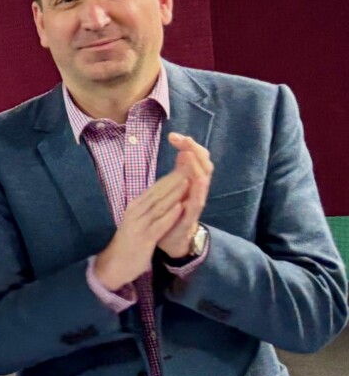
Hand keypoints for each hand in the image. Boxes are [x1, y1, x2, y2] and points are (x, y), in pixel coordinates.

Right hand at [94, 170, 188, 290]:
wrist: (113, 265)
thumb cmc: (128, 242)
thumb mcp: (138, 220)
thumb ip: (150, 207)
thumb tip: (164, 193)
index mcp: (136, 206)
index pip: (156, 187)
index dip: (172, 175)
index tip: (186, 164)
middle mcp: (136, 212)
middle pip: (158, 192)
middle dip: (175, 178)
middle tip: (191, 164)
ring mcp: (139, 225)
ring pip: (159, 206)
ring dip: (174, 193)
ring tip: (189, 179)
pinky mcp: (143, 239)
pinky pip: (158, 225)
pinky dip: (170, 215)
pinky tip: (180, 207)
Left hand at [157, 133, 212, 259]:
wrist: (173, 240)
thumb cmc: (172, 214)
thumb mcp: (174, 190)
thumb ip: (179, 172)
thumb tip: (183, 151)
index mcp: (191, 181)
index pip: (194, 158)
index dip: (187, 145)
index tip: (173, 135)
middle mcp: (198, 189)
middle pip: (203, 164)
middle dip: (193, 150)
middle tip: (182, 139)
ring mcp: (197, 201)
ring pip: (202, 180)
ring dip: (196, 166)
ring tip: (189, 154)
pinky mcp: (192, 215)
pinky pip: (198, 201)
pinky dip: (198, 190)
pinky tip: (197, 180)